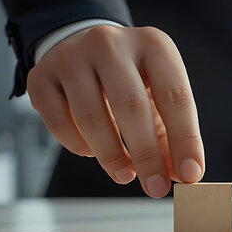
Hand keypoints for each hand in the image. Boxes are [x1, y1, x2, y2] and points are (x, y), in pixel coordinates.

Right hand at [27, 25, 204, 197]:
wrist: (84, 49)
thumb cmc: (132, 79)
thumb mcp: (159, 97)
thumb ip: (172, 135)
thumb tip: (181, 175)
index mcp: (154, 45)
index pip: (175, 96)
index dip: (185, 139)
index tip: (190, 174)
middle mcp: (111, 43)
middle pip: (131, 105)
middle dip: (147, 155)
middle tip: (156, 188)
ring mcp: (72, 55)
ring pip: (90, 116)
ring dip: (111, 156)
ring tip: (125, 175)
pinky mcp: (41, 75)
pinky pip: (58, 121)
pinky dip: (78, 145)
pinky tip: (92, 151)